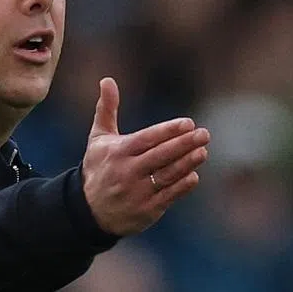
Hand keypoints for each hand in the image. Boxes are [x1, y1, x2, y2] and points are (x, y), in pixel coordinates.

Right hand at [82, 77, 208, 235]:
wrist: (88, 211)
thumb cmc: (98, 168)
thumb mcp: (98, 139)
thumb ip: (106, 109)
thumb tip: (107, 80)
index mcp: (118, 152)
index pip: (148, 139)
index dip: (169, 131)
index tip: (189, 123)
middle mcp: (128, 171)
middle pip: (161, 156)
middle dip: (184, 144)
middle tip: (204, 134)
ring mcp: (138, 192)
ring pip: (167, 175)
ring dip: (187, 164)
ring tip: (203, 152)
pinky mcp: (146, 209)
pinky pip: (168, 196)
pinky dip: (182, 186)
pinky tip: (194, 175)